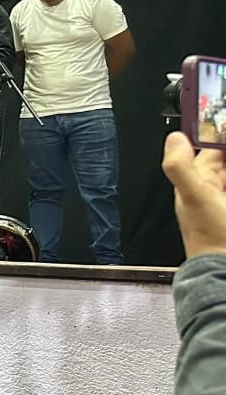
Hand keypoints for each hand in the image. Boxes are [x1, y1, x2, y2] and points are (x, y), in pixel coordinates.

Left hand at [163, 131, 225, 258]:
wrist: (224, 272)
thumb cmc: (209, 240)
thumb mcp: (195, 197)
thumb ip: (181, 168)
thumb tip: (174, 138)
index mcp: (197, 182)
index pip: (213, 149)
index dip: (222, 135)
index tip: (224, 122)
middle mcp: (214, 189)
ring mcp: (225, 200)